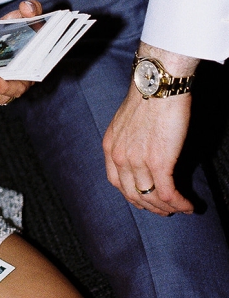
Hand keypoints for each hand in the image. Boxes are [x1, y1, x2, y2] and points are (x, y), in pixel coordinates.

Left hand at [0, 0, 41, 105]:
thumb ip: (29, 10)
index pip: (34, 75)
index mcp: (32, 66)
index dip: (27, 76)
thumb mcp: (16, 17)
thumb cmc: (5, 31)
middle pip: (13, 91)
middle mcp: (19, 82)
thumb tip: (28, 7)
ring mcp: (0, 90)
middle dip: (1, 87)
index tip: (18, 71)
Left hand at [104, 85, 193, 215]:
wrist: (157, 86)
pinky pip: (168, 193)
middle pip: (132, 194)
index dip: (132, 195)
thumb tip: (142, 152)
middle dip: (150, 206)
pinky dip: (179, 203)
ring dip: (167, 208)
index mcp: (110, 147)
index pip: (116, 183)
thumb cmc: (147, 98)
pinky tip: (188, 206)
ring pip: (151, 197)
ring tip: (180, 209)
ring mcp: (137, 161)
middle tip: (165, 211)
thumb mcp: (126, 122)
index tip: (145, 200)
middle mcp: (119, 157)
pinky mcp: (159, 162)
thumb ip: (129, 140)